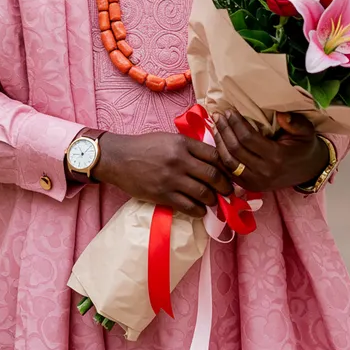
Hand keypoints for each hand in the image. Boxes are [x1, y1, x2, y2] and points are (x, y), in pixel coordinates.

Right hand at [92, 131, 233, 217]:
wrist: (119, 159)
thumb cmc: (145, 146)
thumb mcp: (168, 138)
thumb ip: (189, 147)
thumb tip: (212, 158)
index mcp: (182, 143)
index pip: (214, 155)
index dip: (226, 166)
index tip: (230, 173)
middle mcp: (179, 160)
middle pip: (213, 175)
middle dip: (225, 186)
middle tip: (229, 192)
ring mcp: (171, 179)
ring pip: (204, 193)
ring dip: (213, 200)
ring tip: (214, 201)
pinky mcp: (163, 195)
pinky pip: (189, 207)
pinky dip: (199, 210)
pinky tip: (200, 209)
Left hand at [212, 110, 328, 192]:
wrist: (310, 170)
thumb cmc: (304, 146)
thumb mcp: (305, 131)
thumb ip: (294, 122)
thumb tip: (280, 114)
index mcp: (277, 157)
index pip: (248, 138)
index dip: (236, 123)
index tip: (230, 111)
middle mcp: (264, 172)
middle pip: (235, 149)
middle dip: (224, 130)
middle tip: (219, 115)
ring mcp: (256, 182)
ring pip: (229, 162)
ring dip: (219, 142)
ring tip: (216, 126)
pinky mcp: (251, 186)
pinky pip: (230, 172)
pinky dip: (221, 157)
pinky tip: (218, 142)